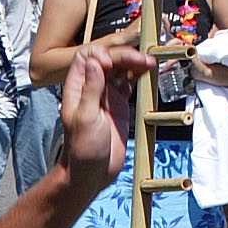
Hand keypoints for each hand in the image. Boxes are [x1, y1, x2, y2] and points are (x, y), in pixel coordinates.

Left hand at [61, 43, 148, 200]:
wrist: (92, 173)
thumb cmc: (82, 150)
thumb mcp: (86, 119)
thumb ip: (91, 90)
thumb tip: (97, 62)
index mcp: (77, 87)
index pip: (87, 57)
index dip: (103, 53)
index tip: (115, 62)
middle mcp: (92, 87)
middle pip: (108, 59)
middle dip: (125, 56)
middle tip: (142, 60)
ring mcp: (107, 94)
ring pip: (121, 69)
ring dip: (135, 63)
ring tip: (150, 63)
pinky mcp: (119, 104)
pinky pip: (130, 82)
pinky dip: (140, 75)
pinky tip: (149, 71)